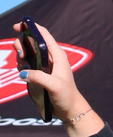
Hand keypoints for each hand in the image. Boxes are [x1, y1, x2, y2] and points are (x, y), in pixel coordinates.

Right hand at [11, 22, 102, 136]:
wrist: (70, 110)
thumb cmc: (67, 97)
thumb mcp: (54, 86)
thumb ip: (39, 77)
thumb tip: (23, 73)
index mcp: (57, 55)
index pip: (43, 34)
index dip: (30, 26)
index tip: (17, 26)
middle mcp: (50, 57)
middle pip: (30, 41)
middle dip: (21, 44)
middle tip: (21, 55)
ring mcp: (44, 65)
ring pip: (27, 52)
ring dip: (21, 57)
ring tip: (23, 67)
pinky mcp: (40, 73)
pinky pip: (26, 64)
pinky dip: (22, 66)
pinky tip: (24, 74)